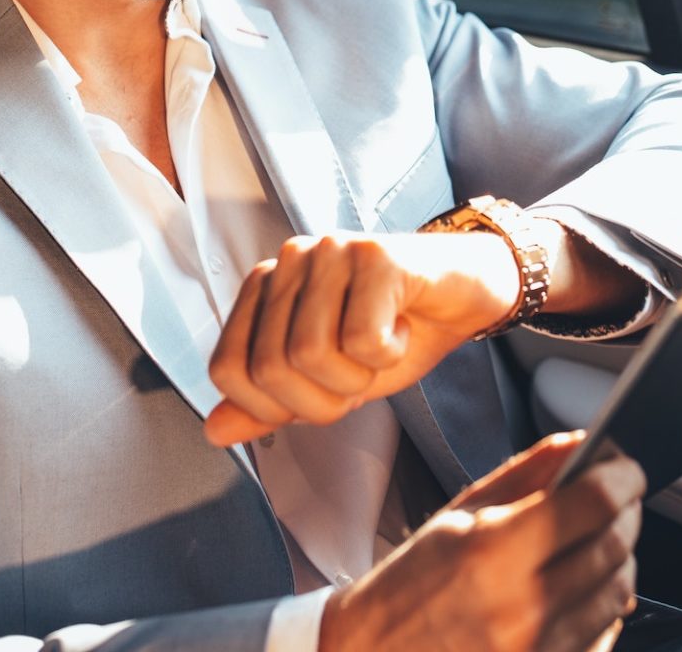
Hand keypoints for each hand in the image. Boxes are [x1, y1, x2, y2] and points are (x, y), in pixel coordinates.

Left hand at [204, 231, 521, 446]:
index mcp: (265, 288)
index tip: (323, 395)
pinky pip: (362, 339)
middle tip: (361, 376)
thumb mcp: (331, 381)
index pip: (228, 369)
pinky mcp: (374, 255)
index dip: (273, 408)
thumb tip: (214, 431)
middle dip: (323, 399)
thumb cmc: (398, 331)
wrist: (467, 292)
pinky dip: (390, 354)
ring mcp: (329, 251)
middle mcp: (288, 261)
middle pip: (269, 369)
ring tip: (384, 349)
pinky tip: (403, 328)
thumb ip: (271, 405)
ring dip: (359, 377)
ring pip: (311, 354)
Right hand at [320, 432, 643, 651]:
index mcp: (492, 551)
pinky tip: (582, 590)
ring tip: (598, 543)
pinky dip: (604, 607)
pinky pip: (604, 638)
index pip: (593, 503)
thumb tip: (584, 442)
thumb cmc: (411, 585)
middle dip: (626, 515)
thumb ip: (527, 473)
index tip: (629, 469)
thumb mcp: (459, 513)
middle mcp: (521, 608)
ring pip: (618, 594)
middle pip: (615, 547)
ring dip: (619, 561)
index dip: (623, 478)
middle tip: (618, 500)